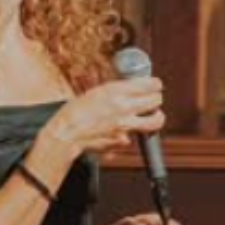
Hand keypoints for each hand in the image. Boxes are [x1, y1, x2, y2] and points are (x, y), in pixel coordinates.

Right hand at [49, 78, 164, 155]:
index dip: (155, 85)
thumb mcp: (97, 92)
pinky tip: (120, 131)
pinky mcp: (124, 140)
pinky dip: (131, 134)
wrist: (67, 133)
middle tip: (153, 100)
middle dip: (156, 99)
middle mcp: (124, 107)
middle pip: (157, 100)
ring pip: (156, 120)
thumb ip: (118, 91)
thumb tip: (136, 88)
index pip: (151, 84)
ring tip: (152, 116)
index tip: (155, 86)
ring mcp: (126, 125)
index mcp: (117, 91)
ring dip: (156, 117)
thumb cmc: (76, 111)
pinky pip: (135, 135)